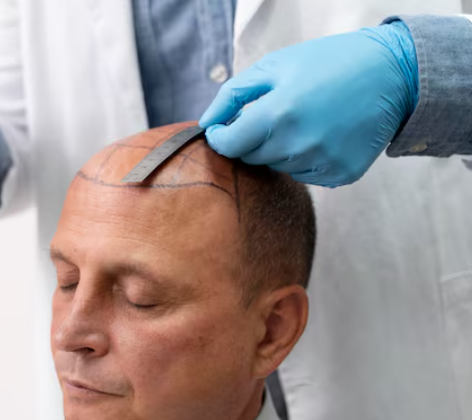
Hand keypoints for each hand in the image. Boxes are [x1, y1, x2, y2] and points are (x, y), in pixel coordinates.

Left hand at [199, 22, 418, 186]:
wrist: (393, 73)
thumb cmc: (328, 63)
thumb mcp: (275, 66)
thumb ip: (232, 95)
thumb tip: (207, 125)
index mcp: (277, 114)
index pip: (229, 146)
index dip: (221, 137)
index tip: (224, 128)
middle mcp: (297, 144)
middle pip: (252, 157)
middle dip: (253, 138)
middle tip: (275, 113)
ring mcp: (321, 163)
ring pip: (278, 167)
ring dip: (281, 148)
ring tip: (305, 119)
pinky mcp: (340, 175)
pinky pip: (305, 175)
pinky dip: (306, 158)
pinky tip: (324, 134)